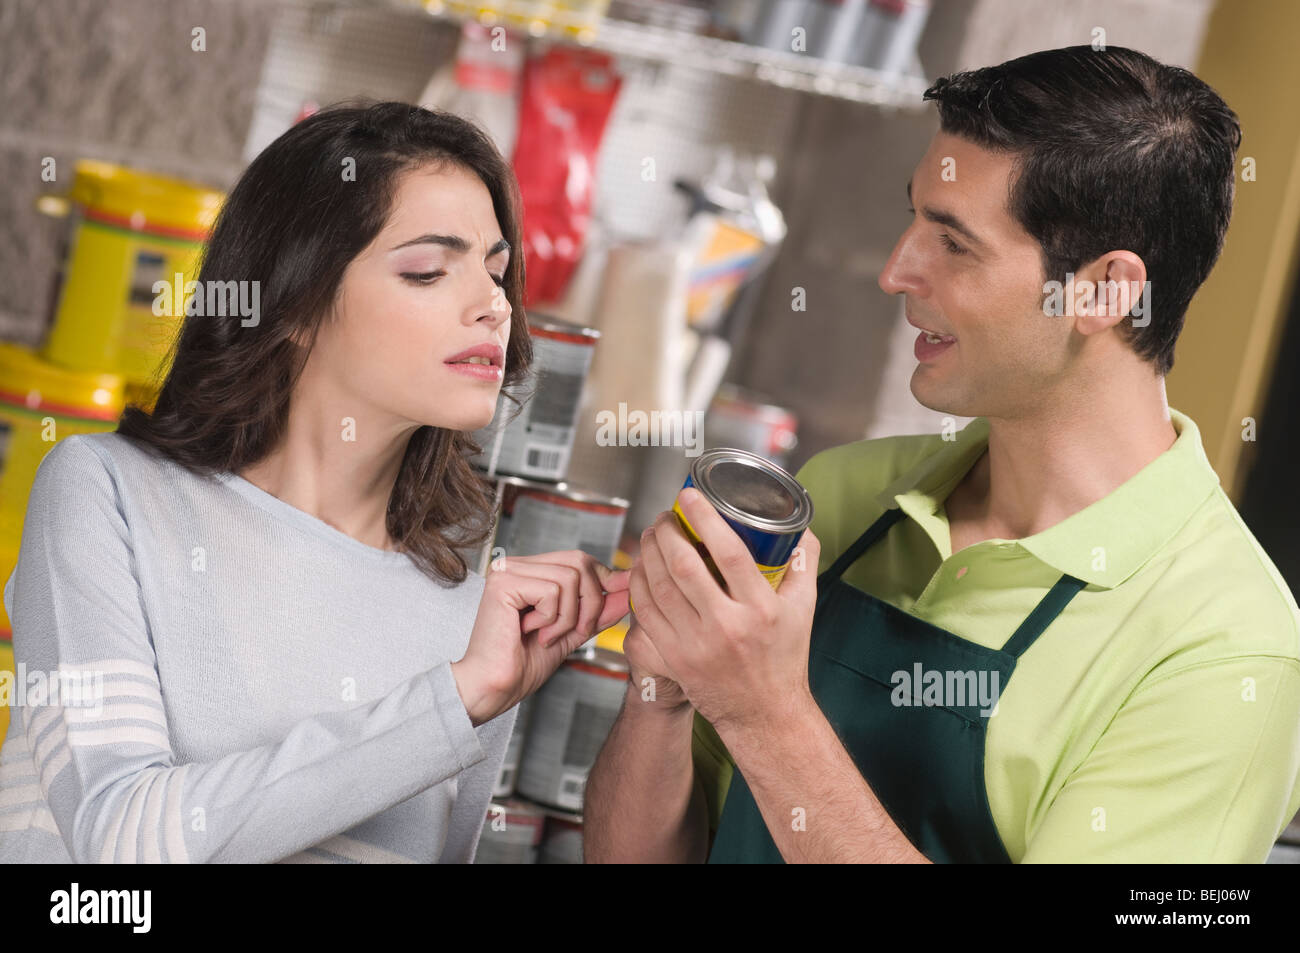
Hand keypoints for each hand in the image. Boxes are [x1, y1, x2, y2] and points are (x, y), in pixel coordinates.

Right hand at [453, 550, 630, 724]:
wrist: (495, 688)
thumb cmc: (522, 664)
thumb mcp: (572, 632)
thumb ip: (598, 610)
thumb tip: (629, 589)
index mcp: (529, 572)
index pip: (579, 560)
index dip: (605, 579)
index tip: (623, 595)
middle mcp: (516, 565)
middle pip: (579, 562)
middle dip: (590, 601)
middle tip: (577, 631)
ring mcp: (507, 570)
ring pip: (569, 578)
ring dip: (569, 616)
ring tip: (548, 635)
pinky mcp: (503, 583)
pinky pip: (552, 591)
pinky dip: (552, 618)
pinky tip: (532, 632)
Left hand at [627, 486, 820, 734]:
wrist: (764, 713)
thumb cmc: (784, 656)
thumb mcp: (804, 608)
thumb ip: (803, 562)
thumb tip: (799, 526)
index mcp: (761, 609)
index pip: (729, 554)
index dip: (705, 519)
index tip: (689, 496)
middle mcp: (727, 627)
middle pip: (685, 567)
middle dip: (667, 532)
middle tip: (665, 516)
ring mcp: (696, 644)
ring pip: (660, 587)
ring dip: (649, 553)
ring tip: (652, 534)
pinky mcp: (674, 657)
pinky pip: (646, 612)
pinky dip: (639, 584)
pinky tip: (642, 567)